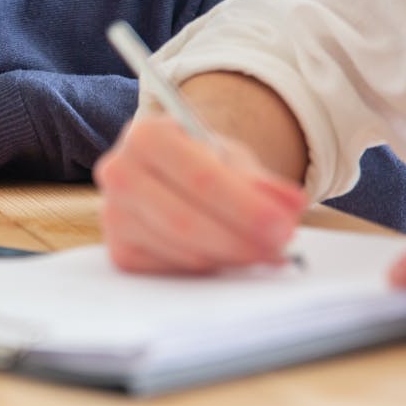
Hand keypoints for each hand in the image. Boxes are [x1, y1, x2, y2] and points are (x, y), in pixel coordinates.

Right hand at [93, 116, 308, 273]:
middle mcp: (118, 173)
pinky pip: (174, 269)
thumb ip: (262, 181)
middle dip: (240, 239)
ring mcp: (113, 215)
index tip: (283, 225)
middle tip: (280, 247)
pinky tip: (230, 255)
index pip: (200, 178)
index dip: (245, 207)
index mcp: (145, 135)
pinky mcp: (120, 251)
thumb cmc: (202, 162)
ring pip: (182, 250)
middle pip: (185, 220)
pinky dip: (210, 266)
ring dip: (232, 257)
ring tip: (265, 250)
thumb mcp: (233, 158)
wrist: (169, 172)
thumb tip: (291, 205)